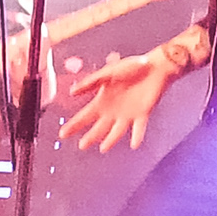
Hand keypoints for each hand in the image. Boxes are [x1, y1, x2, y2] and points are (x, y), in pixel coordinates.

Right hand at [61, 47, 179, 152]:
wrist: (154, 67)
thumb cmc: (131, 67)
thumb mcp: (107, 73)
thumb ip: (90, 82)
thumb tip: (72, 91)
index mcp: (103, 101)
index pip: (85, 116)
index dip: (74, 125)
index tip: (63, 133)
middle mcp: (113, 111)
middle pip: (99, 128)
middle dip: (90, 137)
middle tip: (82, 146)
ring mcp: (128, 114)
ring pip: (117, 131)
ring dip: (110, 140)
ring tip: (103, 148)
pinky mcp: (142, 114)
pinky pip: (139, 128)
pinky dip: (137, 136)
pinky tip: (134, 144)